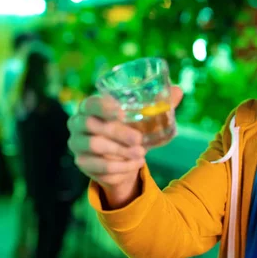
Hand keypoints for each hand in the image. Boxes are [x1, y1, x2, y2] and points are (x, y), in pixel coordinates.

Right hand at [67, 85, 183, 207]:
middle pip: (91, 125)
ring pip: (94, 146)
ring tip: (141, 153)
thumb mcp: (145, 117)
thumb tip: (179, 90)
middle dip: (117, 132)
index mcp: (90, 106)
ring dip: (120, 151)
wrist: (123, 159)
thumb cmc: (131, 129)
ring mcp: (77, 144)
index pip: (91, 103)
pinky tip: (136, 163)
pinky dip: (121, 167)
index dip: (104, 107)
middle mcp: (78, 123)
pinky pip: (99, 166)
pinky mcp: (82, 162)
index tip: (123, 114)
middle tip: (139, 139)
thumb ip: (160, 104)